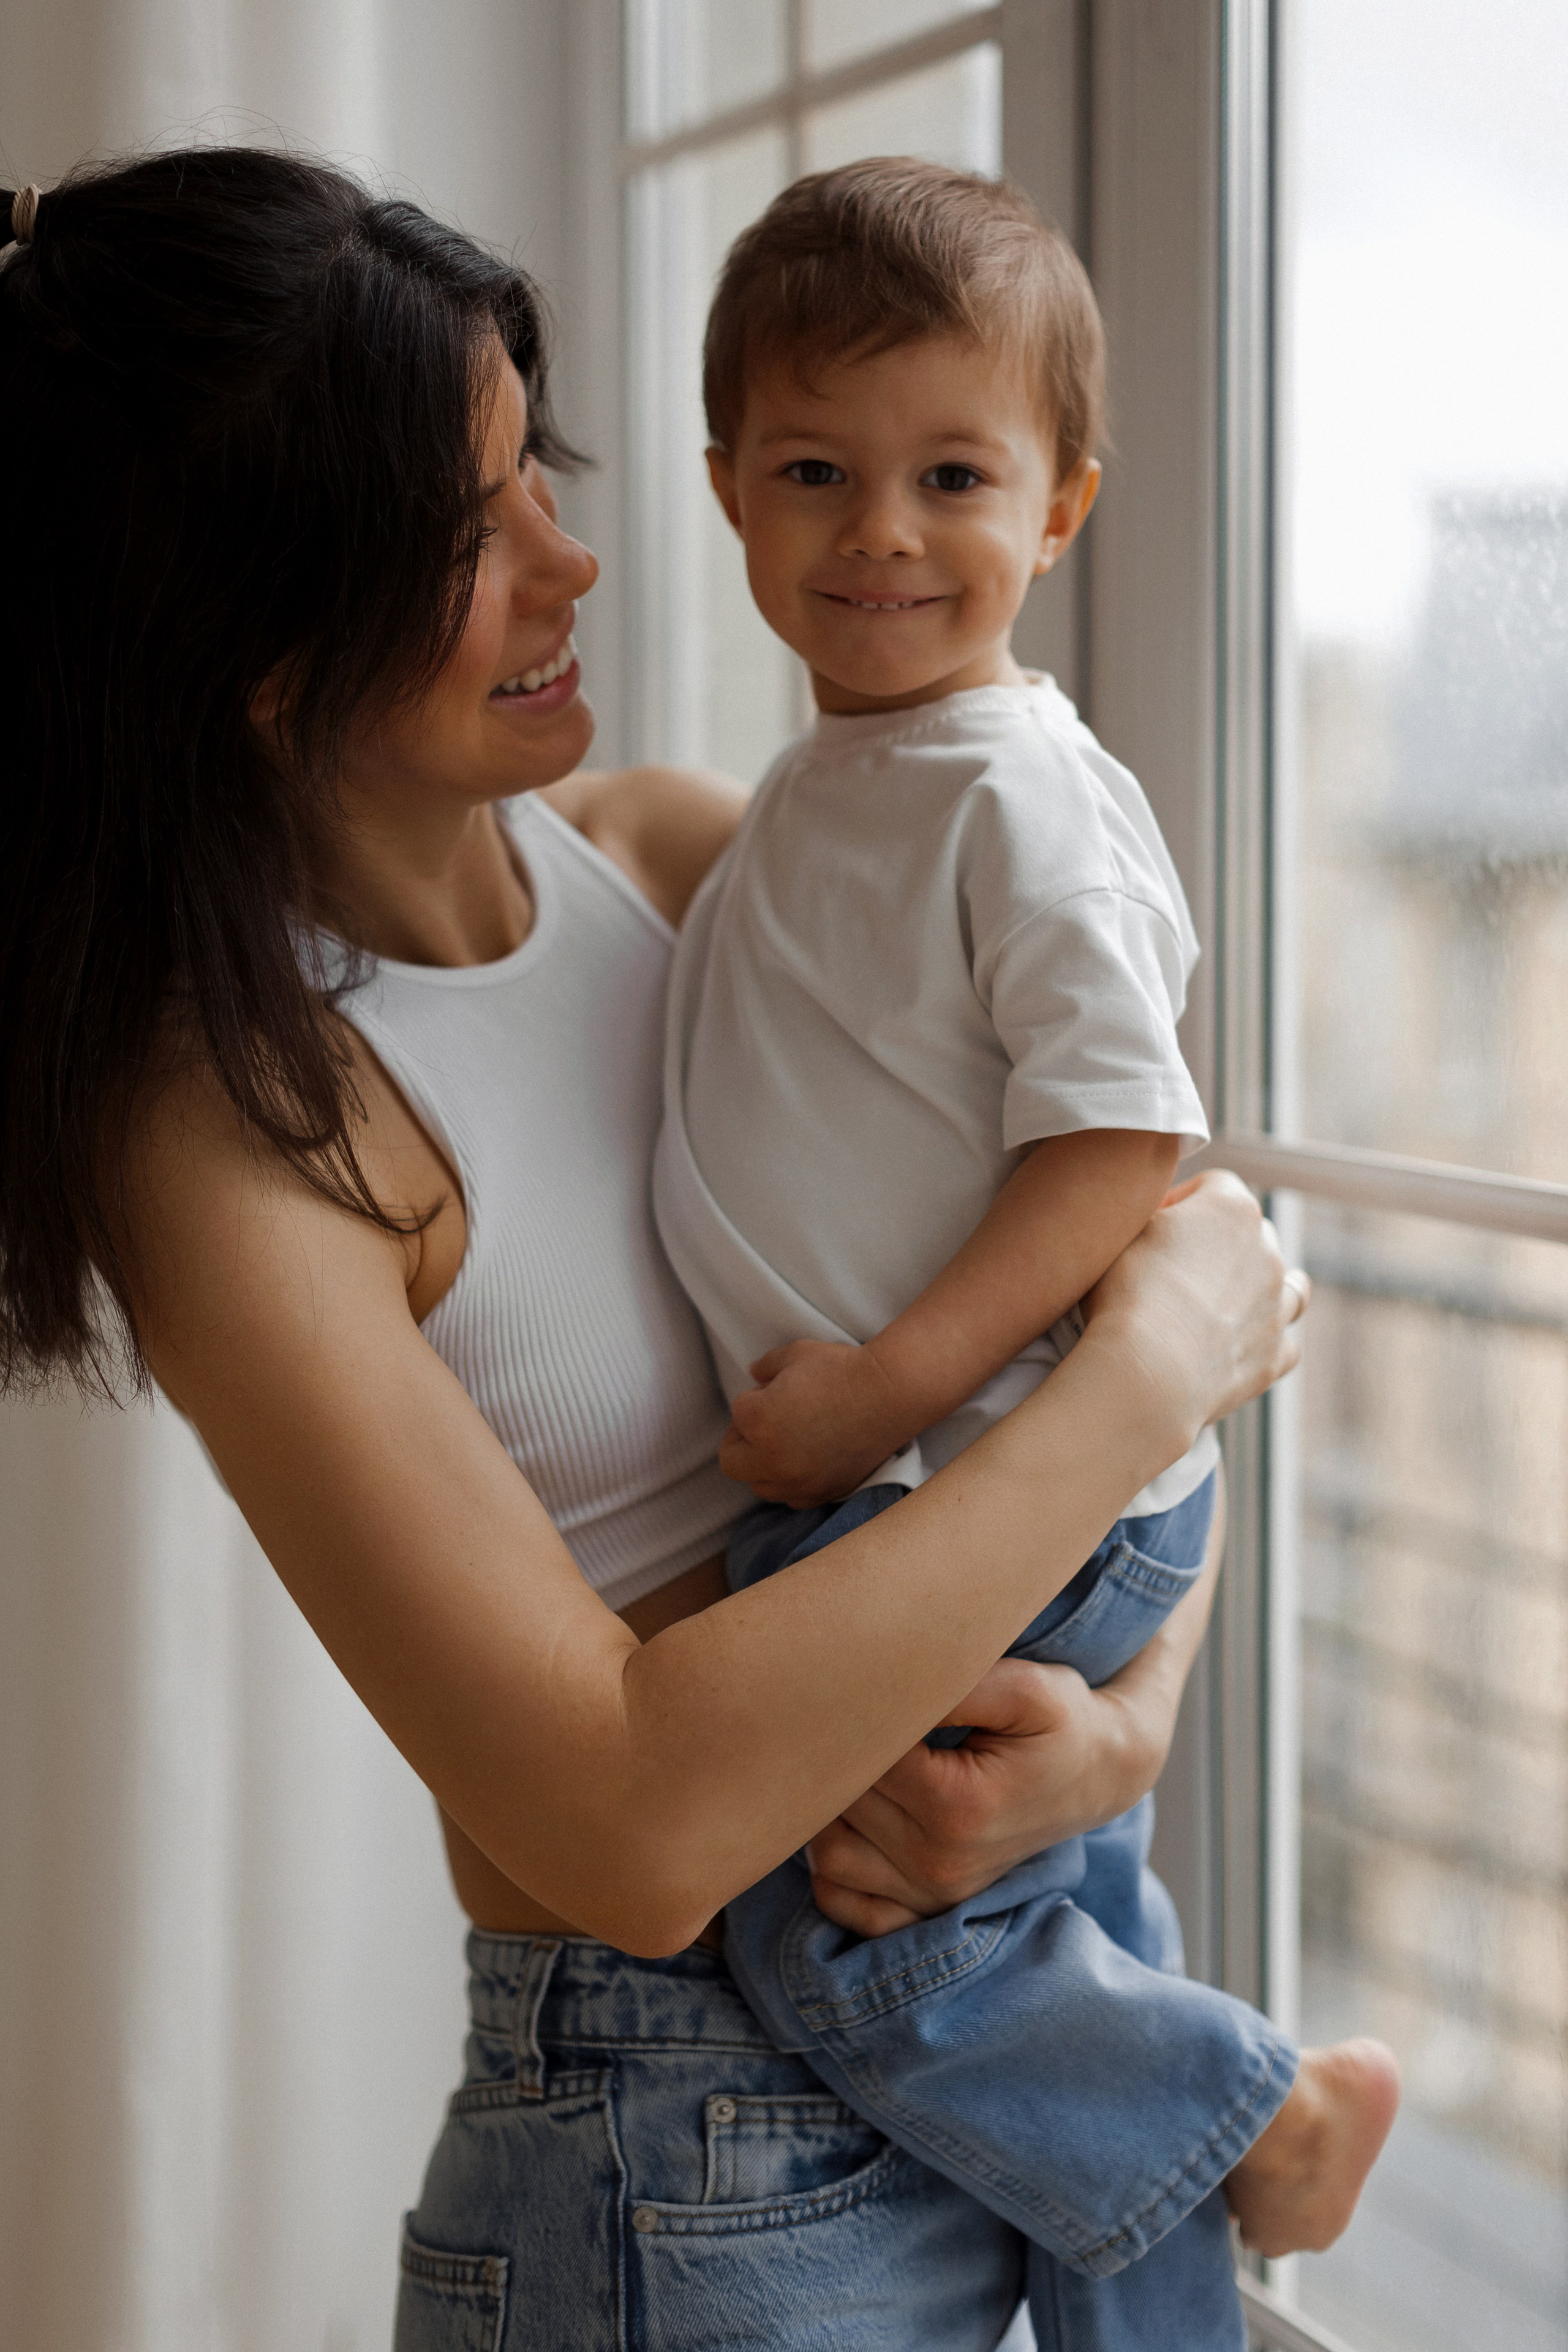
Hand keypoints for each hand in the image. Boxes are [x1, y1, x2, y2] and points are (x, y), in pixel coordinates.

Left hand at [718, 1338, 905, 1504]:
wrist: (892, 1394)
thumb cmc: (844, 1368)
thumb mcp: (796, 1354)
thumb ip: (765, 1366)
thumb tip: (754, 1376)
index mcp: (758, 1422)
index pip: (737, 1414)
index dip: (754, 1399)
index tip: (774, 1392)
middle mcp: (772, 1460)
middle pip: (732, 1462)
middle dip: (742, 1440)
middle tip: (765, 1423)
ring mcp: (798, 1482)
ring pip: (760, 1485)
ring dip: (763, 1465)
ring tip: (787, 1442)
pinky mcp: (823, 1493)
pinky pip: (792, 1497)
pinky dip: (791, 1482)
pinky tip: (807, 1460)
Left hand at [806, 1655, 1166, 1935]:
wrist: (1099, 1774)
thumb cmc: (1061, 1721)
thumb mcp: (1024, 1685)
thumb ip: (953, 1684)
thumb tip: (881, 1686)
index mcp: (959, 1808)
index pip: (861, 1756)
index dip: (856, 1714)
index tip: (866, 1684)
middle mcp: (940, 1864)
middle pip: (838, 1802)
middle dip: (840, 1756)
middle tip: (860, 1716)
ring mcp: (931, 1895)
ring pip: (825, 1851)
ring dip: (830, 1807)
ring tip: (865, 1764)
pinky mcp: (923, 1911)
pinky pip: (838, 1899)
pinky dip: (832, 1863)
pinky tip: (859, 1818)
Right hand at [1082, 1170, 1308, 1457]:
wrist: (1148, 1369)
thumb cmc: (1126, 1293)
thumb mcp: (1123, 1233)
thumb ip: (1149, 1216)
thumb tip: (1157, 1220)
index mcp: (1231, 1208)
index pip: (1214, 1185)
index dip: (1182, 1201)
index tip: (1153, 1223)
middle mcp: (1266, 1250)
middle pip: (1254, 1232)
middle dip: (1223, 1243)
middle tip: (1180, 1265)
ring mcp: (1276, 1305)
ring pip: (1292, 1285)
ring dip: (1267, 1288)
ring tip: (1233, 1302)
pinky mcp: (1274, 1354)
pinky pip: (1283, 1342)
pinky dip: (1264, 1342)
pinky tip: (1237, 1347)